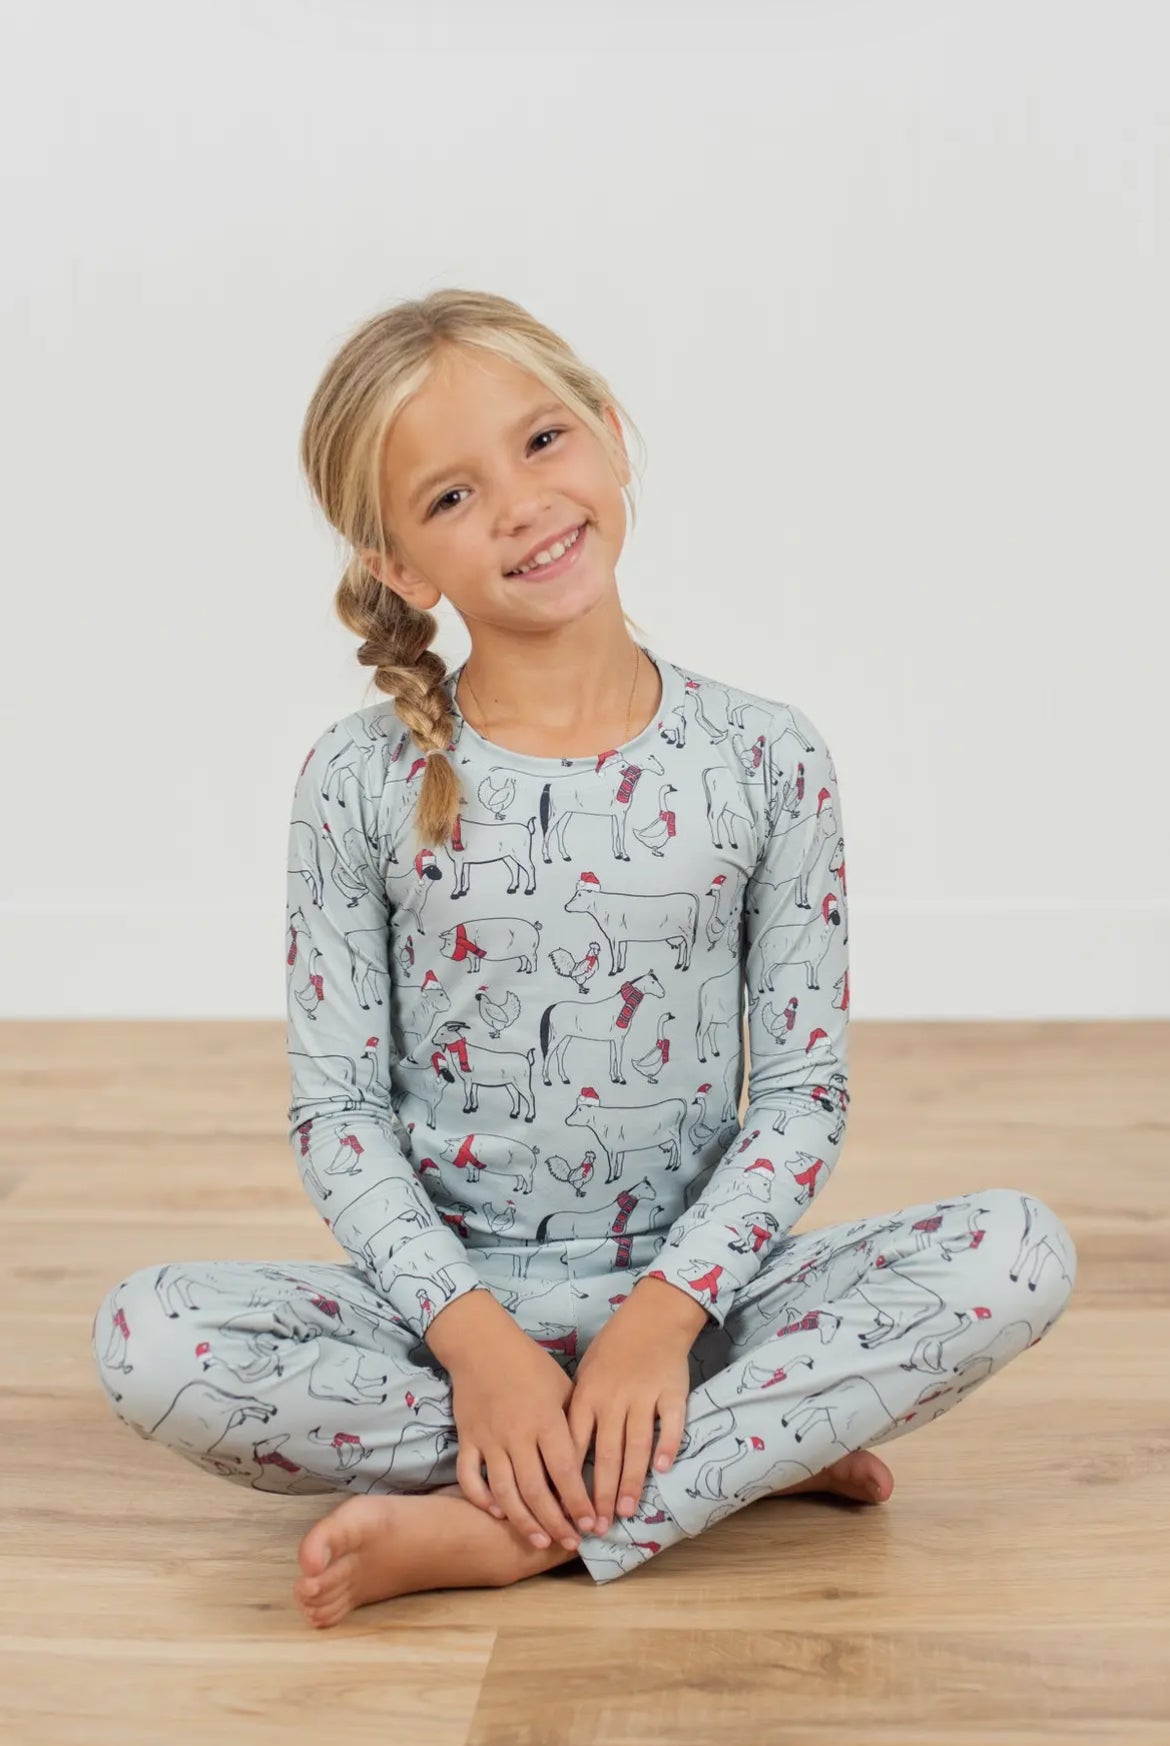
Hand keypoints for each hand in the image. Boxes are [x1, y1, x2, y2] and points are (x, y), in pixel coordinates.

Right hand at [448, 1326, 599, 1551]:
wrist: (481, 1344)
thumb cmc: (530, 1364)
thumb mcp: (563, 1386)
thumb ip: (574, 1424)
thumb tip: (591, 1462)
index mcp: (546, 1419)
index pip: (565, 1472)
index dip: (578, 1502)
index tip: (591, 1524)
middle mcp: (517, 1434)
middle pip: (535, 1490)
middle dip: (555, 1522)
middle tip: (570, 1543)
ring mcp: (488, 1439)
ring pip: (504, 1492)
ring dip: (523, 1521)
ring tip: (541, 1541)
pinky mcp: (467, 1439)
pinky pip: (470, 1478)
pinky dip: (482, 1499)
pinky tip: (498, 1513)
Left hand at [566, 1289, 694, 1532]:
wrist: (652, 1317)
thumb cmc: (612, 1351)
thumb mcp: (585, 1376)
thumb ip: (576, 1414)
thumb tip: (560, 1459)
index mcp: (587, 1396)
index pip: (574, 1445)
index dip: (570, 1481)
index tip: (568, 1512)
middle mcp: (613, 1398)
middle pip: (605, 1453)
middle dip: (600, 1493)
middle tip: (598, 1526)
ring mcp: (644, 1395)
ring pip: (636, 1444)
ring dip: (630, 1480)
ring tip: (625, 1510)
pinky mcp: (673, 1392)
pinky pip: (670, 1423)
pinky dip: (667, 1445)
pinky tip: (662, 1469)